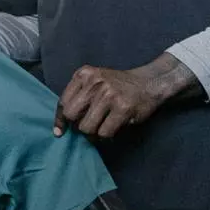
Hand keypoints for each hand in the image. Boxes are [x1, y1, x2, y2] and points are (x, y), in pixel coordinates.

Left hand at [53, 53, 201, 138]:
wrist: (149, 82)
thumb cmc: (118, 86)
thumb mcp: (94, 82)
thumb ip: (78, 97)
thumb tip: (60, 128)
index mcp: (84, 74)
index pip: (62, 102)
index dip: (60, 120)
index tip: (59, 132)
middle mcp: (94, 82)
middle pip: (72, 116)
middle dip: (78, 126)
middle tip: (88, 126)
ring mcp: (109, 95)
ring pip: (87, 127)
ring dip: (93, 134)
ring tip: (102, 127)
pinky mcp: (123, 108)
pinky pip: (104, 133)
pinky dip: (106, 136)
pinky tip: (112, 128)